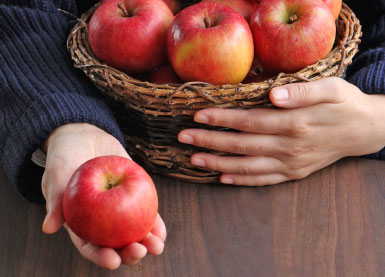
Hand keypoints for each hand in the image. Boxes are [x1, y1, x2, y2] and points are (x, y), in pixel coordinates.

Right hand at [41, 123, 165, 268]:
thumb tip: (48, 228)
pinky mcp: (133, 195)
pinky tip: (162, 230)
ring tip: (157, 246)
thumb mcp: (57, 174)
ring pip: (133, 231)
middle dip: (129, 253)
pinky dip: (154, 223)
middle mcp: (100, 220)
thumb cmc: (65, 156)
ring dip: (147, 242)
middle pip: (115, 243)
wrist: (84, 135)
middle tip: (140, 252)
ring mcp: (119, 209)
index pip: (90, 245)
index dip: (101, 257)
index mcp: (80, 221)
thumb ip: (54, 199)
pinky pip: (145, 212)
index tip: (113, 262)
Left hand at [178, 77, 384, 185]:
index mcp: (295, 123)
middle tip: (183, 139)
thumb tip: (273, 95)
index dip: (222, 119)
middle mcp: (289, 147)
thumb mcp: (332, 89)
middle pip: (241, 146)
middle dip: (210, 142)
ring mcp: (290, 164)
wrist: (363, 130)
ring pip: (247, 167)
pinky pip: (263, 180)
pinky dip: (241, 181)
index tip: (198, 116)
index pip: (249, 121)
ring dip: (218, 164)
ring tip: (194, 160)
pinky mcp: (293, 173)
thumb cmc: (344, 104)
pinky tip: (222, 178)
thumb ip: (303, 91)